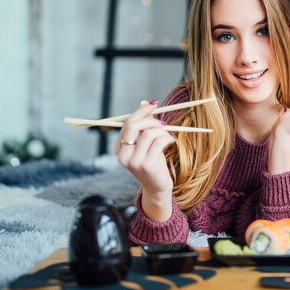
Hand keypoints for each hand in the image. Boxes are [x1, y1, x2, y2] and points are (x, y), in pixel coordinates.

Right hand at [114, 101, 175, 220]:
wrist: (157, 187)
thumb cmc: (153, 162)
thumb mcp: (146, 143)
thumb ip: (144, 125)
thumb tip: (144, 103)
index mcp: (119, 148)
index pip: (127, 123)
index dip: (141, 111)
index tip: (153, 105)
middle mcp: (122, 155)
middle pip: (132, 125)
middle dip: (149, 119)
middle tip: (162, 121)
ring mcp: (133, 161)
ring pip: (149, 133)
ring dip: (162, 131)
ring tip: (168, 135)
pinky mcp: (146, 165)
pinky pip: (159, 142)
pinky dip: (168, 138)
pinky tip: (171, 141)